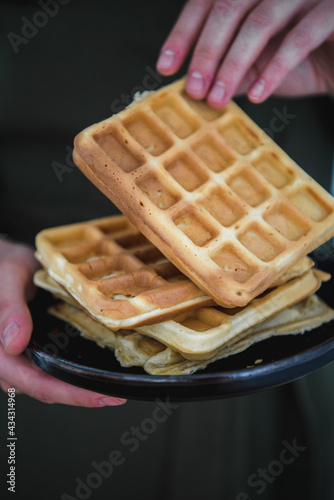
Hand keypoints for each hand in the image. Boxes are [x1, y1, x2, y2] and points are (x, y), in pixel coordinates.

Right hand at [0, 239, 125, 405]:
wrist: (2, 260)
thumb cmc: (1, 264)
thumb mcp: (7, 277)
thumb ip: (9, 308)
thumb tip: (14, 345)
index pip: (30, 381)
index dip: (66, 393)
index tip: (98, 397)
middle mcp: (4, 357)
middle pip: (41, 387)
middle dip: (78, 395)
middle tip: (114, 397)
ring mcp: (16, 354)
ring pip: (44, 381)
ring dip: (74, 387)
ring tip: (107, 388)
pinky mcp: (28, 347)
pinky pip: (46, 366)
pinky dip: (68, 371)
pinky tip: (89, 369)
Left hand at [157, 0, 333, 106]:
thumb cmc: (303, 60)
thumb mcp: (259, 66)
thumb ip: (232, 69)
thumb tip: (195, 84)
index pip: (208, 2)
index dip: (184, 33)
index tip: (167, 65)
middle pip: (228, 7)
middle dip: (206, 52)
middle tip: (193, 87)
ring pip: (259, 22)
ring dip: (233, 64)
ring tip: (217, 97)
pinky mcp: (332, 11)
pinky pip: (300, 37)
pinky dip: (275, 69)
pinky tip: (256, 94)